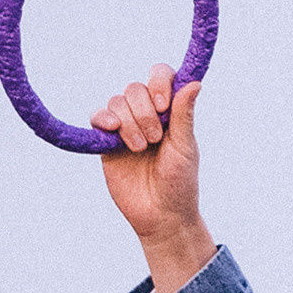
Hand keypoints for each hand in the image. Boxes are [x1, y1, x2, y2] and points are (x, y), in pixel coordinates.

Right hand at [93, 62, 214, 292]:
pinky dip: (102, 118)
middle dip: (143, 111)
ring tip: (139, 148)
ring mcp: (125, 127)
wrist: (161, 216)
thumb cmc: (180, 183)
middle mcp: (146, 114)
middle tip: (154, 140)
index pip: (160, 76)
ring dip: (128, 122)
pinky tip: (112, 129)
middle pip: (135, 88)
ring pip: (117, 102)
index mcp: (169, 111)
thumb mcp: (185, 148)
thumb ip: (184, 115)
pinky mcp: (106, 142)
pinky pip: (97, 117)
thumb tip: (195, 82)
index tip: (163, 106)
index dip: (158, 83)